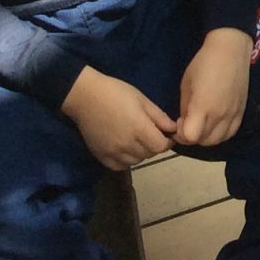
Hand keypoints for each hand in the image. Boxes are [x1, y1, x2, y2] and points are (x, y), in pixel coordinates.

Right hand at [61, 67, 175, 169]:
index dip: (168, 141)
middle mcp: (126, 145)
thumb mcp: (142, 100)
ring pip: (136, 161)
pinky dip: (126, 160)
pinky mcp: (100, 156)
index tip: (168, 134)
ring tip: (138, 139)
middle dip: (155, 145)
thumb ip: (159, 117)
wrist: (85, 97)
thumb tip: (173, 129)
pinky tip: (126, 149)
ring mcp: (112, 152)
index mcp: (139, 129)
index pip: (161, 146)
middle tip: (152, 134)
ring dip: (142, 153)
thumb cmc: (116, 93)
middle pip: (149, 154)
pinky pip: (119, 166)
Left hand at [174, 28, 250, 147]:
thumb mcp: (186, 85)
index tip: (179, 121)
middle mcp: (220, 114)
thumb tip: (185, 122)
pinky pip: (230, 133)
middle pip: (203, 141)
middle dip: (191, 136)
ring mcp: (233, 114)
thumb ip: (186, 108)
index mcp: (203, 106)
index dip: (180, 133)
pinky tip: (215, 122)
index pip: (190, 137)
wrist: (231, 49)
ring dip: (206, 137)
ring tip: (201, 123)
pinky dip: (220, 133)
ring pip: (217, 140)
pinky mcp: (242, 111)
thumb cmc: (203, 63)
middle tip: (188, 123)